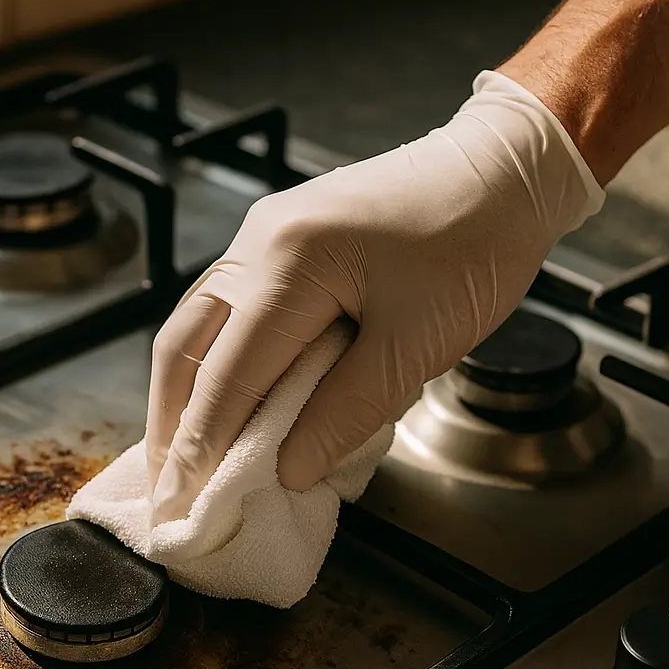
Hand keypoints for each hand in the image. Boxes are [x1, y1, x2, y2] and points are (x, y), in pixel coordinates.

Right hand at [145, 70, 603, 523]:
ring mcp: (260, 237)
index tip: (186, 499)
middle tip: (165, 486)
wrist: (503, 169)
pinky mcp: (276, 243)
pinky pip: (225, 310)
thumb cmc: (475, 246)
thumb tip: (287, 469)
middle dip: (171, 422)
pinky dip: (212, 364)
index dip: (203, 444)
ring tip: (179, 453)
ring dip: (182, 393)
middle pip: (186, 346)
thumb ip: (344, 411)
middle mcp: (256, 243)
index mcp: (290, 262)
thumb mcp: (416, 343)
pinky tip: (215, 399)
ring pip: (195, 326)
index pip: (229, 374)